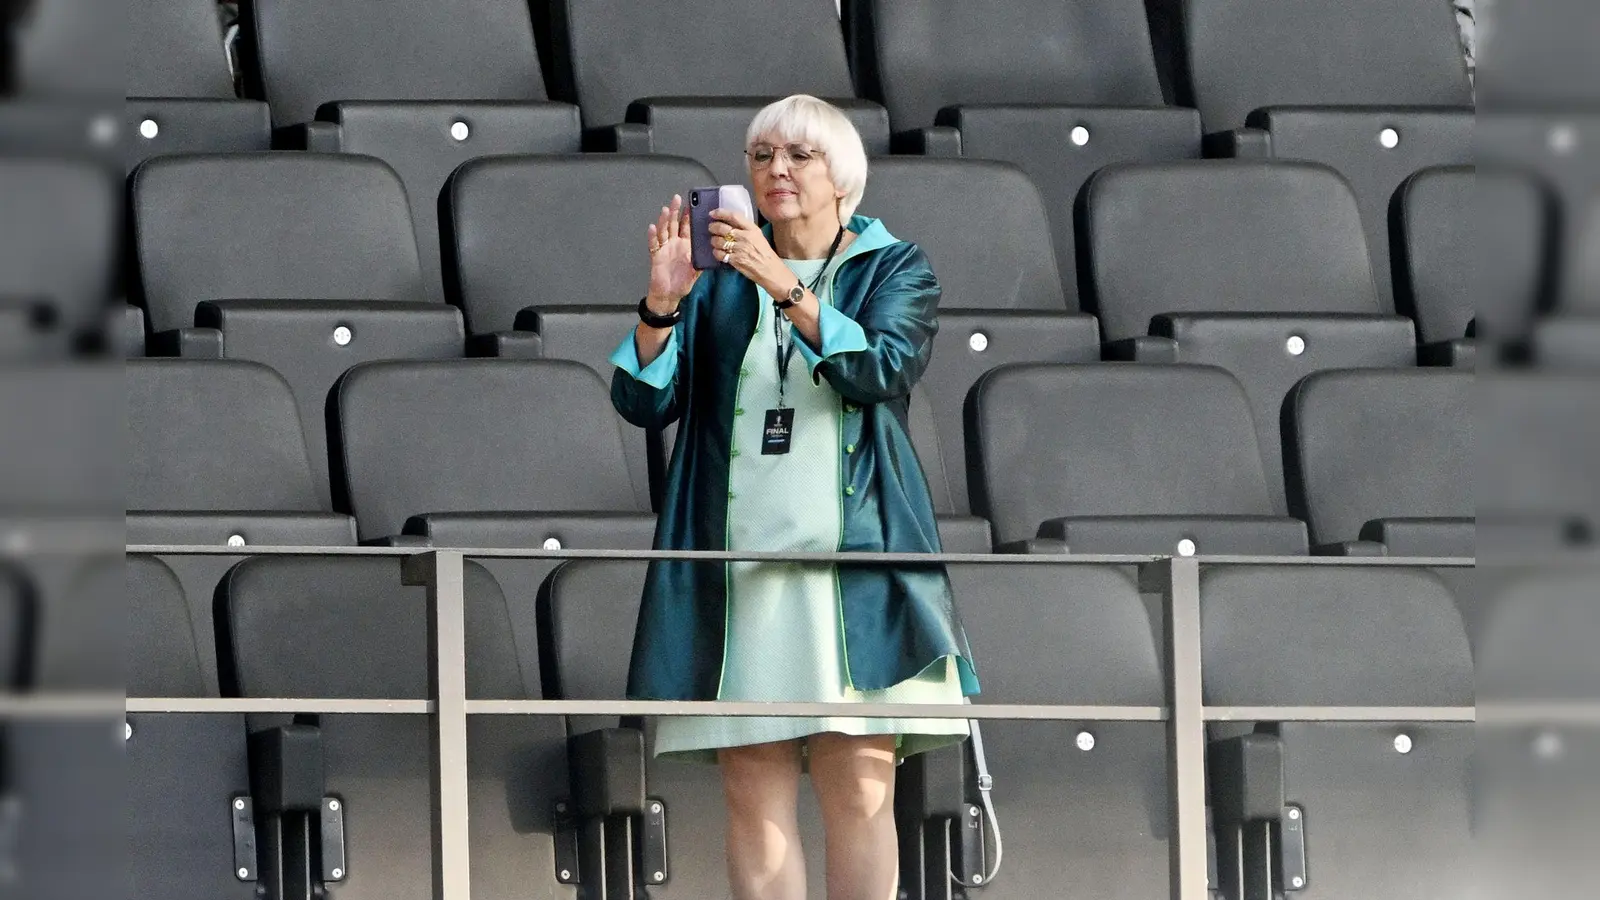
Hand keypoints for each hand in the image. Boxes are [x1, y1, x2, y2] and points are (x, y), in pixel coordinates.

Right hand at [646, 195, 699, 311]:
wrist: (669, 295)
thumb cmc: (682, 282)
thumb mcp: (697, 271)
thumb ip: (703, 260)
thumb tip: (715, 252)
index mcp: (685, 246)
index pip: (688, 227)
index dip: (689, 217)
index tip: (692, 205)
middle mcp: (674, 244)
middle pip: (674, 224)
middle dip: (676, 211)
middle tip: (678, 198)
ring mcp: (664, 248)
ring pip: (664, 231)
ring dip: (664, 220)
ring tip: (666, 209)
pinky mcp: (656, 255)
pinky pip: (654, 244)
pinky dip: (652, 236)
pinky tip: (652, 227)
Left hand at [708, 208, 788, 295]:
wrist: (770, 271)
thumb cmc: (765, 253)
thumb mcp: (758, 236)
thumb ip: (745, 229)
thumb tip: (730, 224)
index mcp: (752, 229)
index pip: (733, 216)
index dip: (720, 213)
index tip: (712, 213)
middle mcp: (744, 237)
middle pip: (722, 228)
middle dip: (713, 227)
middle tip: (711, 228)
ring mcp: (739, 249)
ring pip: (717, 241)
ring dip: (714, 240)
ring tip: (715, 241)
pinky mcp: (734, 260)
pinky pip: (719, 254)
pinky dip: (716, 252)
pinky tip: (718, 252)